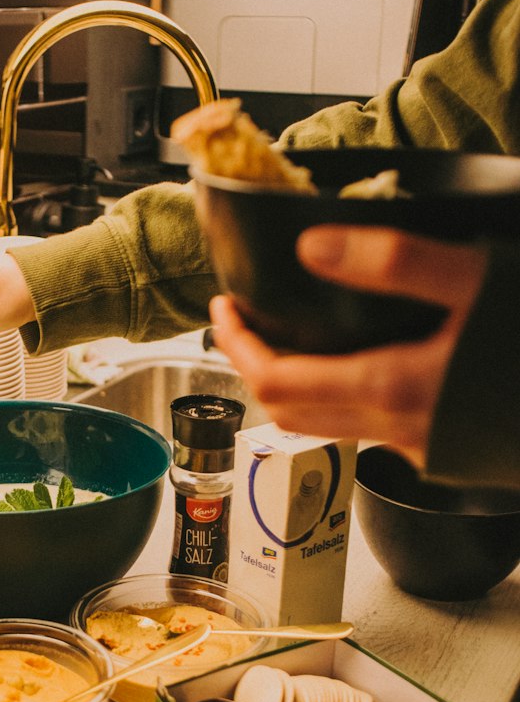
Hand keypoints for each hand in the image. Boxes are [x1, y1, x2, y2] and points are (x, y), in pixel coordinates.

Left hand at [209, 226, 488, 467]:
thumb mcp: (476, 281)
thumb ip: (395, 262)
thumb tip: (312, 248)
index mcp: (390, 388)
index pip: (274, 380)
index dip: (236, 346)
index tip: (224, 310)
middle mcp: (396, 429)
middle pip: (288, 411)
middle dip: (253, 366)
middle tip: (244, 323)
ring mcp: (419, 449)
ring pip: (327, 424)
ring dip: (296, 385)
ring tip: (294, 337)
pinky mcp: (441, 453)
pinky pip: (370, 429)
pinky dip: (341, 397)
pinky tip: (363, 363)